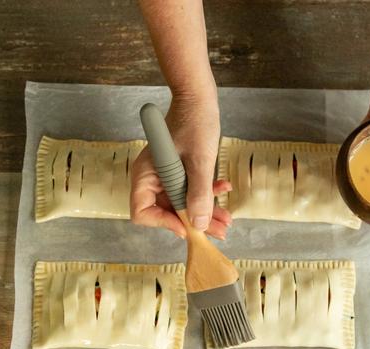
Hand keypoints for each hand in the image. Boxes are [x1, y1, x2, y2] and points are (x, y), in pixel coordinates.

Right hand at [130, 95, 232, 238]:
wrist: (199, 98)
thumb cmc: (194, 122)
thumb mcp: (200, 162)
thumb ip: (198, 194)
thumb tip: (199, 224)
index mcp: (145, 175)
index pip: (143, 212)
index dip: (164, 223)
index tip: (188, 226)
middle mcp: (151, 178)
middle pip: (167, 212)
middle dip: (194, 221)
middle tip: (219, 230)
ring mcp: (164, 175)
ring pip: (182, 203)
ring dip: (204, 210)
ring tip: (226, 218)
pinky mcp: (177, 171)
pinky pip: (189, 190)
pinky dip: (206, 193)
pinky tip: (223, 189)